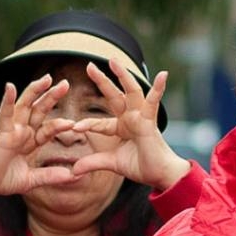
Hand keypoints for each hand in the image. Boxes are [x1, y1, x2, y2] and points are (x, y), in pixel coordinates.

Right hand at [0, 75, 78, 202]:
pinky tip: (10, 87)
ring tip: (47, 78)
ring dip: (35, 91)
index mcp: (29, 141)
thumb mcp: (31, 180)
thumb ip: (50, 176)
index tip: (75, 123)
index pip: (48, 128)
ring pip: (24, 106)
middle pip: (39, 110)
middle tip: (65, 83)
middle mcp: (21, 132)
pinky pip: (4, 115)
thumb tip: (73, 176)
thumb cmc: (2, 180)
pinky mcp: (1, 134)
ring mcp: (11, 131)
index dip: (60, 124)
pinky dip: (7, 101)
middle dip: (51, 96)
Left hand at [69, 65, 187, 190]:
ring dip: (123, 75)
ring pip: (131, 92)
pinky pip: (154, 102)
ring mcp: (140, 117)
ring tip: (113, 60)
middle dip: (102, 81)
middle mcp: (130, 118)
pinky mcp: (150, 121)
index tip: (74, 127)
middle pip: (114, 96)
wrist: (158, 175)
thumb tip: (72, 171)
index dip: (87, 124)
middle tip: (89, 66)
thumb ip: (93, 163)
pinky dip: (159, 88)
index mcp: (120, 127)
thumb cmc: (140, 166)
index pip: (99, 122)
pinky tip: (163, 74)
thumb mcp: (111, 163)